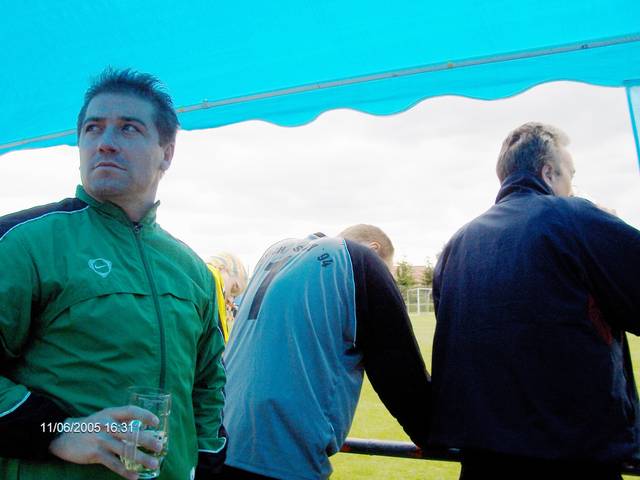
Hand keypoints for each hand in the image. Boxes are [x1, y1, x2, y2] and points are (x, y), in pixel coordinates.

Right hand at [48, 405, 162, 479]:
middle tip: (159, 447)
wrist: (62, 435)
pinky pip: (113, 464)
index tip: (157, 422)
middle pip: (131, 433)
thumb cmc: (90, 426)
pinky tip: (134, 476)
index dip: (145, 415)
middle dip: (147, 441)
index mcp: (110, 414)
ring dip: (141, 458)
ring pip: (124, 450)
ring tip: (153, 464)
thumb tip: (144, 428)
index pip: (131, 411)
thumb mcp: (105, 417)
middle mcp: (106, 425)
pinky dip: (125, 471)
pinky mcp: (94, 454)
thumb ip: (122, 421)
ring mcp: (100, 440)